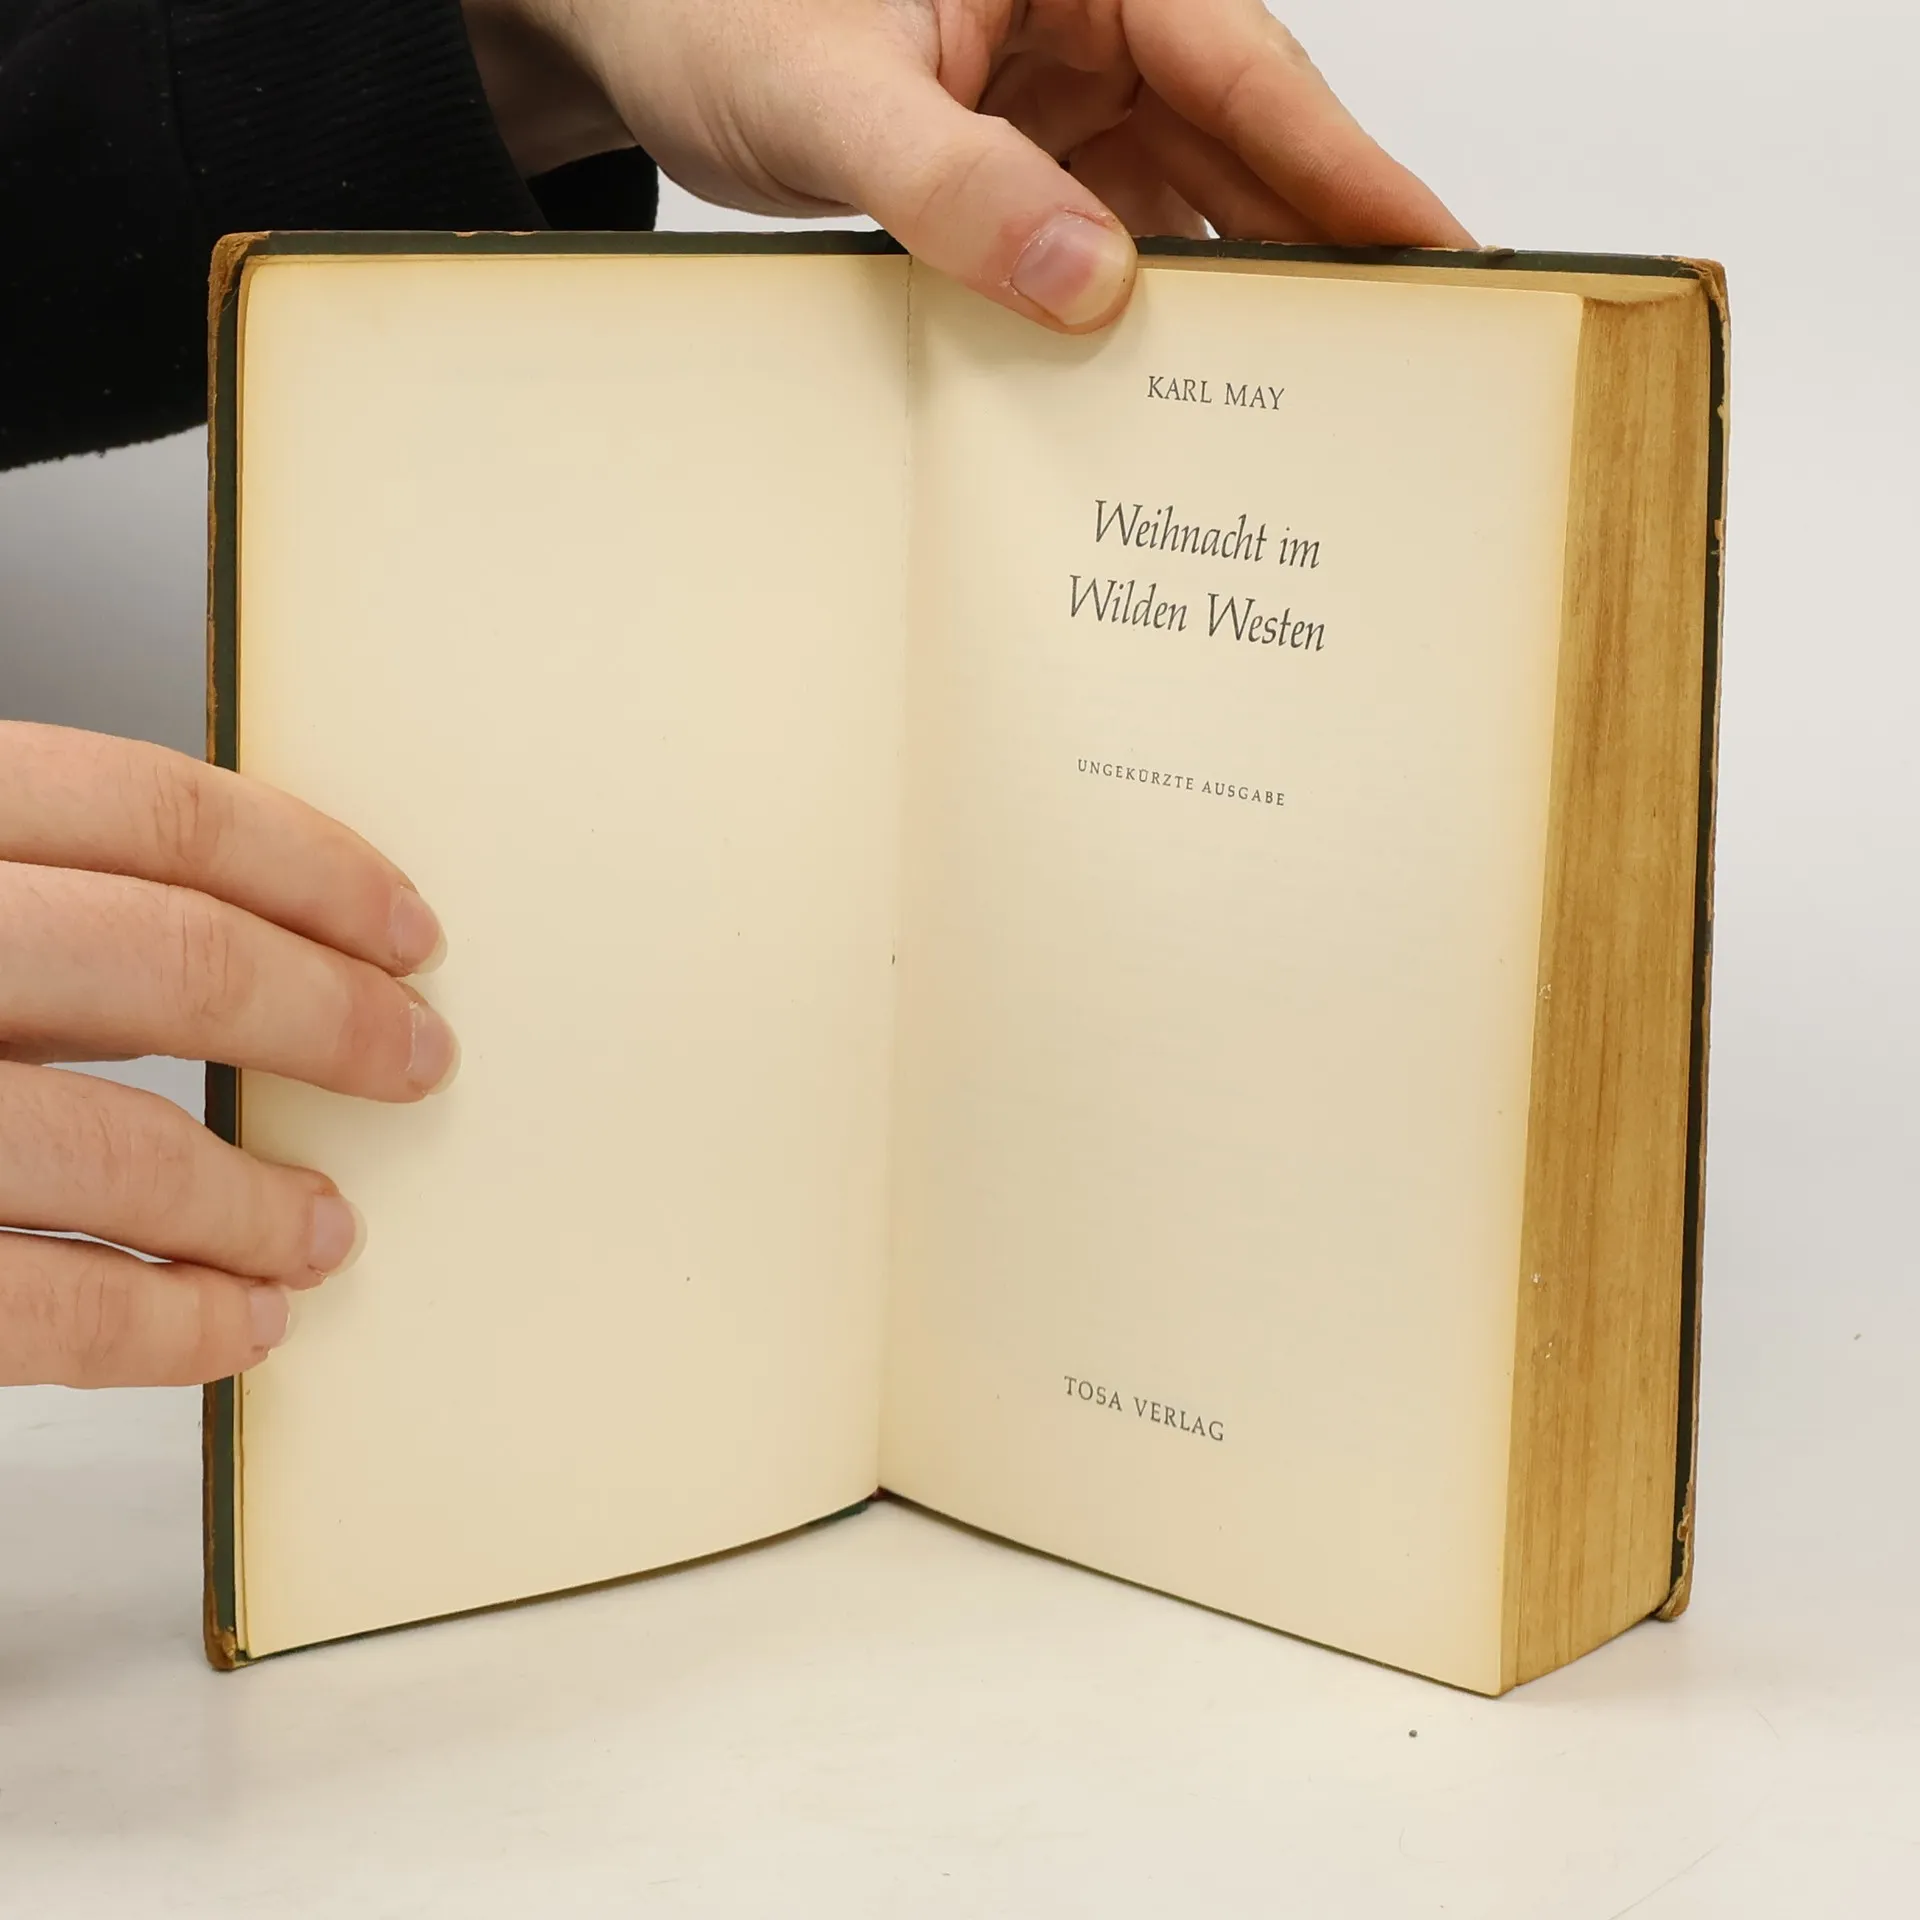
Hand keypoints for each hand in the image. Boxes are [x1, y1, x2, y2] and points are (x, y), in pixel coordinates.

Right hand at [0, 724, 456, 1387]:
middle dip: (329, 1017)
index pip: (149, 810)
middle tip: (416, 1059)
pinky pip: (33, 1309)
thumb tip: (245, 956)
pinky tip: (238, 1326)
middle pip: (169, 957)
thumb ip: (30, 911)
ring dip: (257, 1200)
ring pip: (115, 1145)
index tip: (406, 929)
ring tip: (329, 1230)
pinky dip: (167, 1326)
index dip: (311, 867)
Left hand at [466, 0, 1472, 331]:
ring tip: (1307, 398)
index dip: (1351, 166)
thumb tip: (1089, 283)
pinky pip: (1113, 240)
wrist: (628, 40)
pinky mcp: (1026, 162)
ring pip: (1189, 201)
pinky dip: (1141, 311)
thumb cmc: (711, 13)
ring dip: (1235, 295)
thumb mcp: (833, 98)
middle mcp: (1092, 22)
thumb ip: (957, 185)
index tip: (1439, 248)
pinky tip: (1172, 386)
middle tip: (1402, 353)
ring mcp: (1063, 97)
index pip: (1246, 66)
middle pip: (1244, 141)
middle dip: (1318, 246)